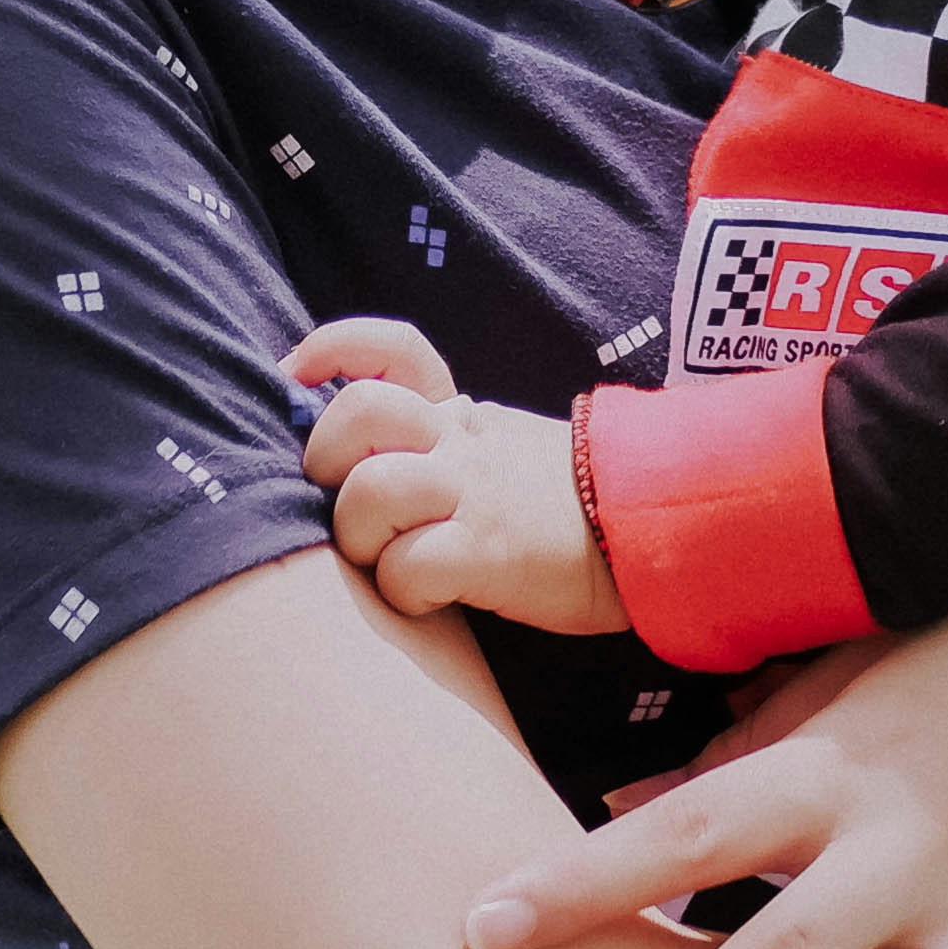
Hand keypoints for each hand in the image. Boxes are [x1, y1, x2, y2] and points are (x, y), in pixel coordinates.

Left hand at [287, 324, 628, 632]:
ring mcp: (473, 495)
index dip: (337, 347)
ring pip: (370, 493)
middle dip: (326, 460)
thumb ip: (446, 437)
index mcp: (462, 416)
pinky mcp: (488, 554)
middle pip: (360, 413)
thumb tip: (372, 453)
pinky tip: (428, 601)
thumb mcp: (507, 445)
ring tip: (390, 561)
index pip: (396, 351)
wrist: (651, 537)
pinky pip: (407, 568)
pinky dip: (404, 593)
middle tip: (342, 499)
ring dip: (361, 538)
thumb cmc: (570, 507)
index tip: (296, 369)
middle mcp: (460, 444)